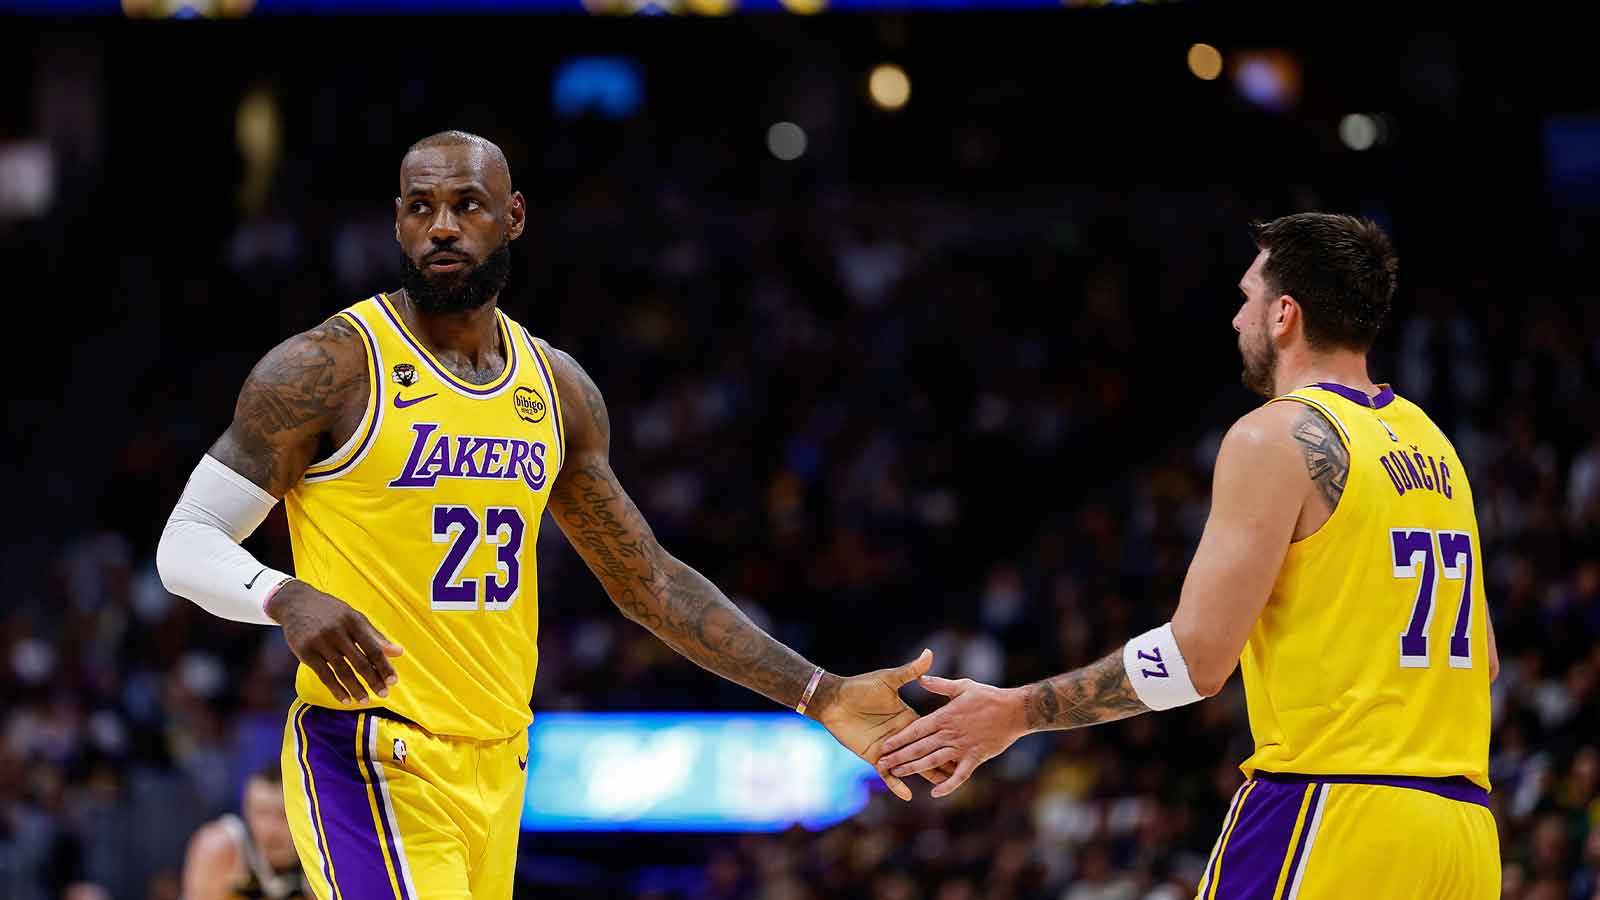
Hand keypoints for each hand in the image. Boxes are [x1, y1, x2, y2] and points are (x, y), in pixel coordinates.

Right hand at [266, 580, 403, 704]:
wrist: (295, 602)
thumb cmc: (331, 612)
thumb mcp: (354, 618)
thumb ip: (375, 636)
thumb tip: (399, 653)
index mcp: (353, 621)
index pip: (373, 647)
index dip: (384, 666)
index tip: (393, 681)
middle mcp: (337, 630)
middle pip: (359, 661)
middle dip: (373, 680)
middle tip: (384, 694)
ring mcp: (320, 641)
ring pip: (342, 670)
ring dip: (355, 688)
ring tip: (365, 700)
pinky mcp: (305, 651)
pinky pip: (324, 675)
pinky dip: (336, 689)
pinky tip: (346, 699)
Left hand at [814, 649, 955, 800]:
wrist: (834, 699)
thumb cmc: (861, 687)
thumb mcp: (888, 679)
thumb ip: (910, 671)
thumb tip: (929, 653)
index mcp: (907, 717)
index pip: (931, 731)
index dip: (946, 738)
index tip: (964, 743)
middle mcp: (900, 734)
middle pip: (925, 751)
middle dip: (941, 761)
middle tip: (960, 770)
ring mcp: (888, 748)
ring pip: (909, 764)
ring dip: (923, 775)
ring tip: (940, 788)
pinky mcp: (873, 756)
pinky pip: (887, 774)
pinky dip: (896, 784)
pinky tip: (907, 796)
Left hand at [875, 675, 1027, 797]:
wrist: (1015, 710)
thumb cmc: (989, 696)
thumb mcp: (963, 686)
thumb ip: (940, 685)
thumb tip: (921, 678)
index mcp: (945, 716)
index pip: (916, 729)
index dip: (899, 738)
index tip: (885, 744)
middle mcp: (950, 734)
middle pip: (919, 747)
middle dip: (899, 756)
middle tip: (881, 763)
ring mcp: (962, 748)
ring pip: (933, 761)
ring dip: (914, 768)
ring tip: (897, 773)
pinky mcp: (975, 758)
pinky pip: (960, 775)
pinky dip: (948, 785)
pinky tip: (935, 792)